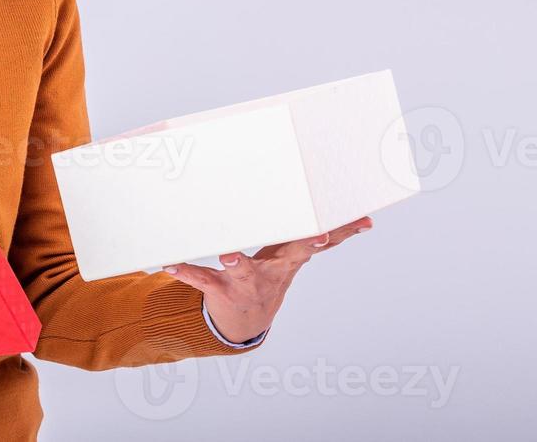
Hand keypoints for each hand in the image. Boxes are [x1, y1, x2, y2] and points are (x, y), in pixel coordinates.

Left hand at [163, 215, 373, 343]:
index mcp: (290, 258)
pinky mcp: (218, 288)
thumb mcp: (298, 254)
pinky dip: (185, 271)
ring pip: (243, 271)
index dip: (333, 234)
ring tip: (229, 252)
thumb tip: (367, 220)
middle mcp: (273, 271)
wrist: (246, 317)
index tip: (352, 224)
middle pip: (291, 257)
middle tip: (315, 237)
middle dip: (303, 246)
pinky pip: (201, 279)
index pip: (315, 243)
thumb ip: (329, 237)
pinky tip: (169, 263)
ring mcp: (246, 282)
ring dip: (237, 262)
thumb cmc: (273, 272)